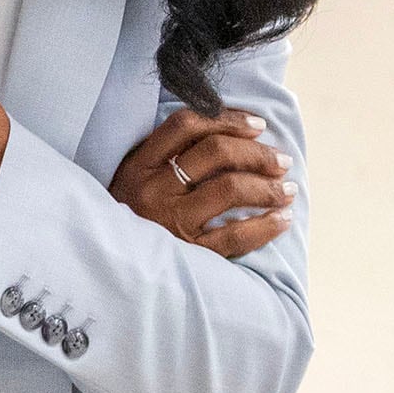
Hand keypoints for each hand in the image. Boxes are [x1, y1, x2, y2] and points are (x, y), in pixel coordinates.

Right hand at [109, 110, 293, 259]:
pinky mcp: (187, 253)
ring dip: (268, 187)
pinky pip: (234, 236)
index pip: (186, 125)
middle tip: (283, 161)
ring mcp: (170, 222)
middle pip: (215, 152)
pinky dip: (265, 226)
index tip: (259, 126)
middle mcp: (153, 189)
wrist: (105, 273)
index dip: (228, 119)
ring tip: (288, 189)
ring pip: (230, 189)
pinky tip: (283, 220)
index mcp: (140, 164)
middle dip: (258, 153)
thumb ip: (169, 156)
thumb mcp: (136, 180)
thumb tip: (230, 132)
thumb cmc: (130, 219)